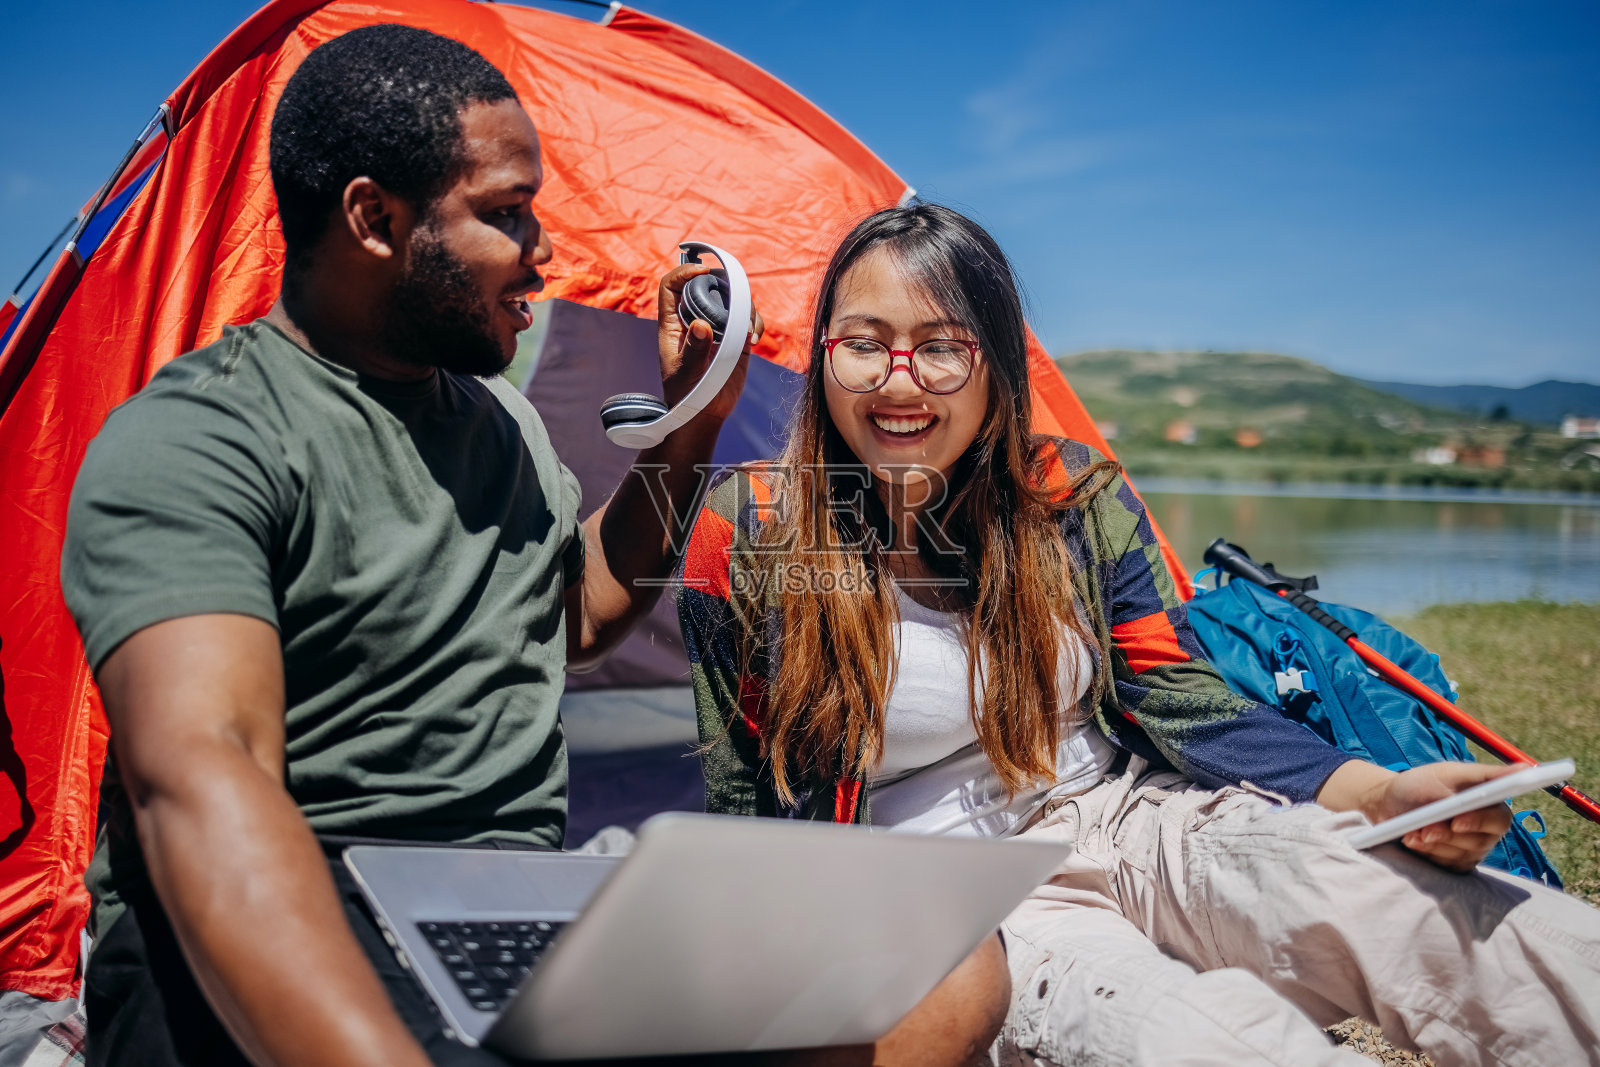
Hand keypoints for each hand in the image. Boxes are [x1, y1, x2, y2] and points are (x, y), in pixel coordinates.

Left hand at [655, 262, 761, 424]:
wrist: (704, 413)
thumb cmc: (684, 394)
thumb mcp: (685, 374)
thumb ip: (693, 350)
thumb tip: (702, 326)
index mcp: (673, 323)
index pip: (671, 287)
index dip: (683, 272)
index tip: (702, 272)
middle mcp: (694, 320)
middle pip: (707, 286)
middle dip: (724, 285)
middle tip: (736, 298)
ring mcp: (717, 328)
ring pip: (731, 301)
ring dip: (744, 307)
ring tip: (746, 330)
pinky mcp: (735, 339)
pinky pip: (747, 320)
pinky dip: (754, 323)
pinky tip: (753, 339)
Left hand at [1370, 761, 1518, 871]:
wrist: (1388, 803)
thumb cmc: (1420, 785)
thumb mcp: (1449, 774)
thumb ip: (1487, 775)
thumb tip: (1528, 768)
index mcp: (1490, 806)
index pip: (1500, 820)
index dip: (1479, 822)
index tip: (1456, 821)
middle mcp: (1486, 831)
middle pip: (1478, 842)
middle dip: (1447, 835)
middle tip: (1424, 829)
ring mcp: (1471, 850)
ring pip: (1460, 855)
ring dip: (1432, 843)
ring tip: (1412, 830)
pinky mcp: (1455, 864)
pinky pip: (1446, 866)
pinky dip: (1426, 853)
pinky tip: (1412, 840)